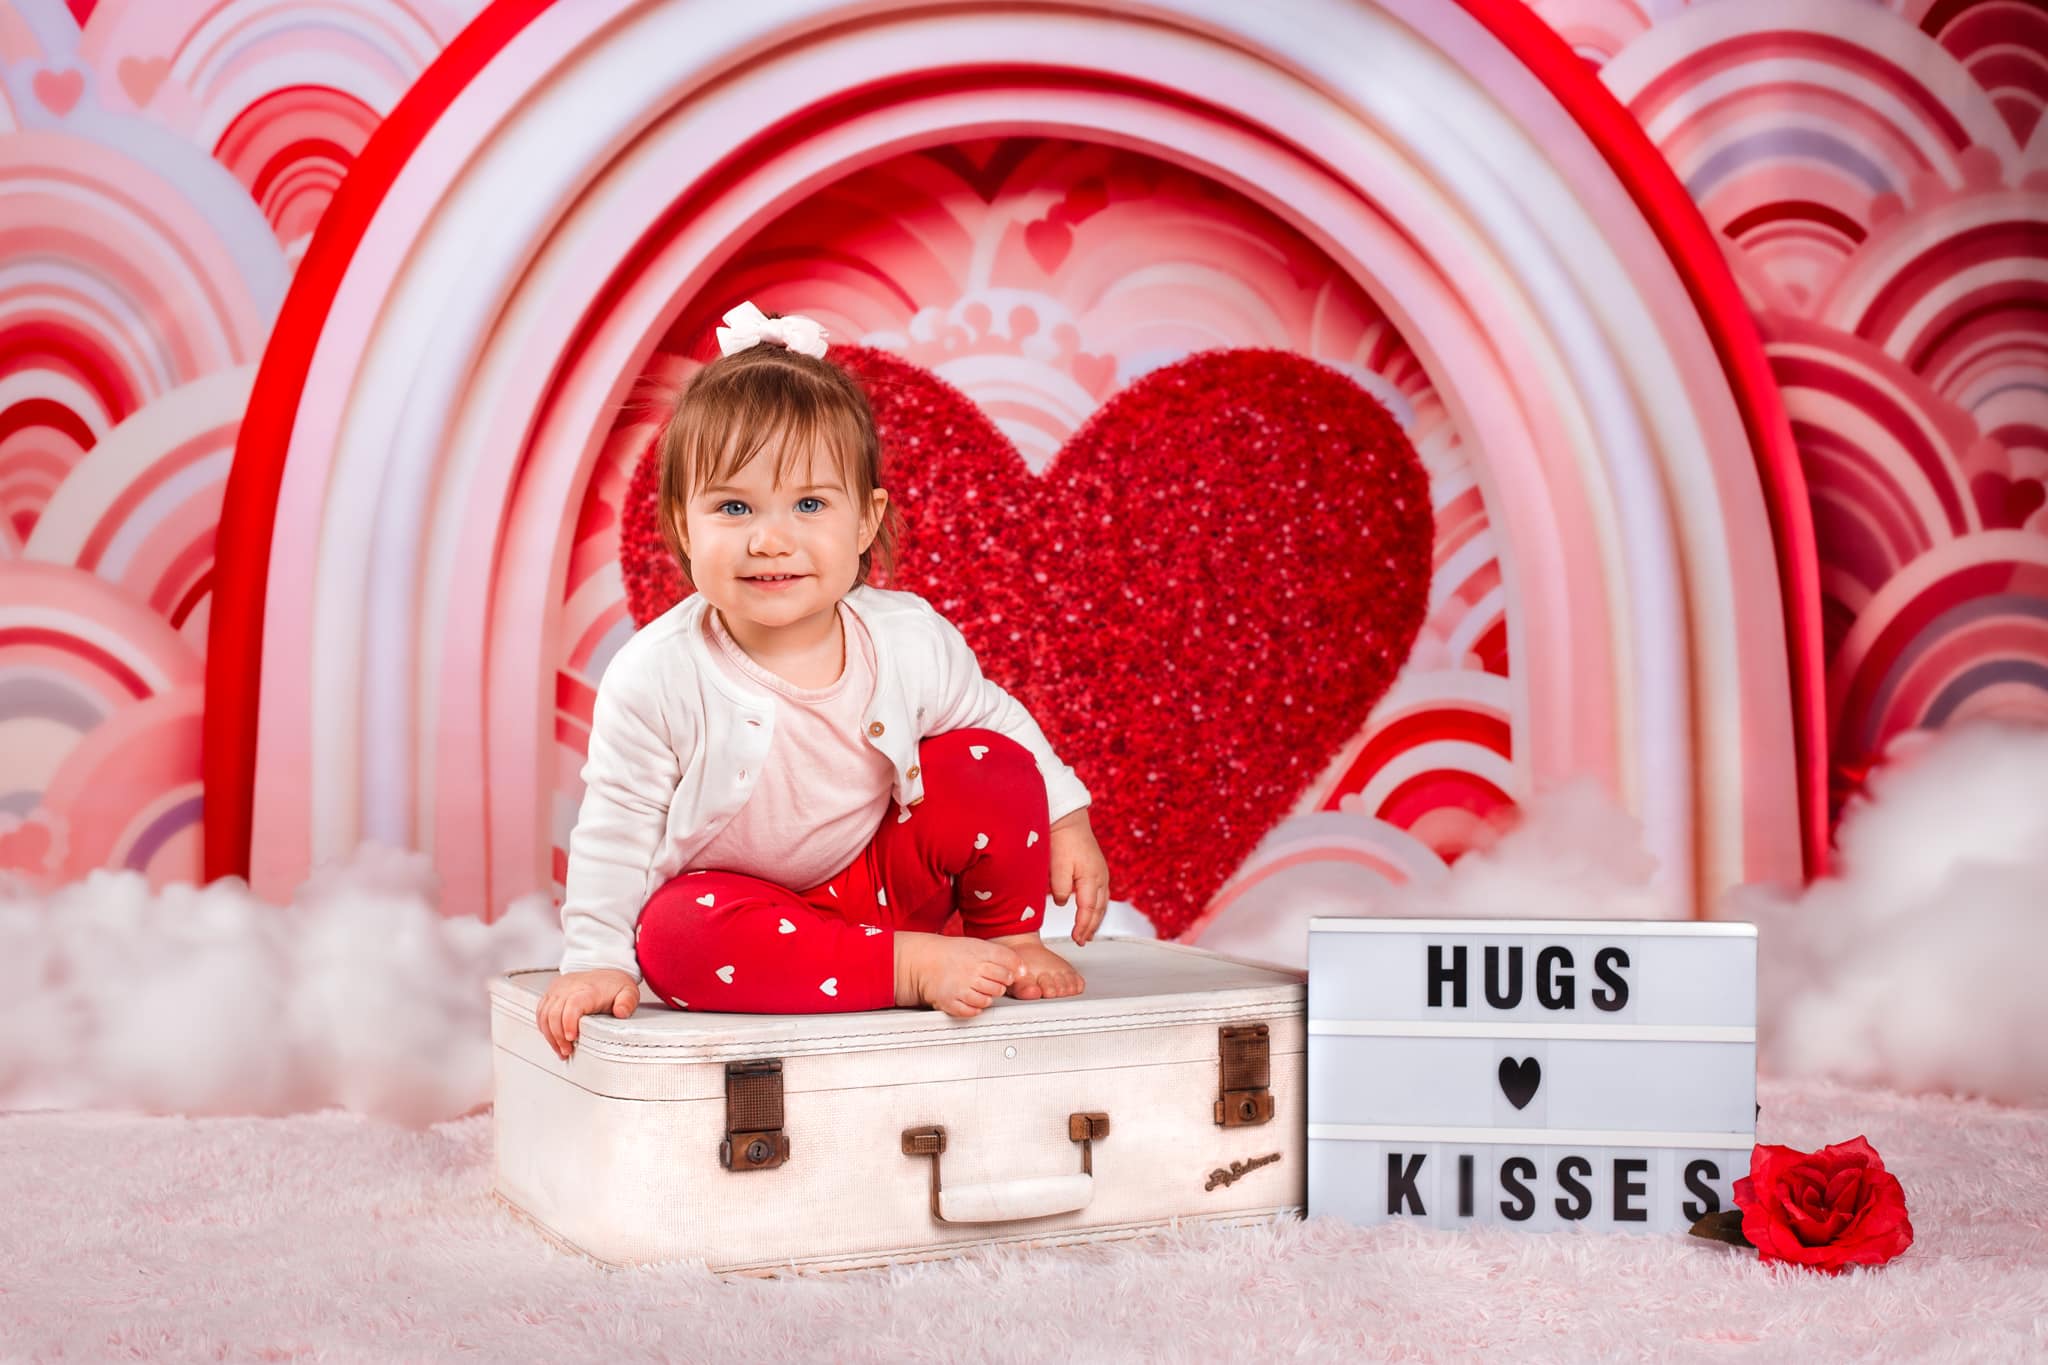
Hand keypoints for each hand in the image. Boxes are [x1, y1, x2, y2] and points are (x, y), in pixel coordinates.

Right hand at [538, 968, 639, 1057]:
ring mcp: (558, 990)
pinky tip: (553, 1039)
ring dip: (550, 1036)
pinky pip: (541, 1012)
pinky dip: (544, 1028)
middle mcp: (569, 987)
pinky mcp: (551, 993)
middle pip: (554, 1013)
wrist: (605, 970)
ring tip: (561, 1050)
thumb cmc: (614, 985)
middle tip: (567, 1051)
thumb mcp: (629, 992)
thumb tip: (621, 1012)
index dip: (569, 1023)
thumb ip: (627, 1003)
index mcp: (588, 989)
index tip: (572, 1039)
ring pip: (544, 1015)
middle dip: (558, 1036)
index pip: (573, 1005)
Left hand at [1048, 808, 1109, 945]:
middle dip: (1091, 928)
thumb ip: (1060, 888)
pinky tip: (1091, 912)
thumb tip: (1063, 903)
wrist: (1068, 819)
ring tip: (1087, 933)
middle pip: (1099, 910)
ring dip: (1095, 920)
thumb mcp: (1056, 865)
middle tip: (1081, 941)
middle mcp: (1101, 877)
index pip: (1089, 910)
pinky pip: (1101, 894)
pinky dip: (1097, 908)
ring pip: (1102, 903)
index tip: (1077, 938)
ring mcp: (1102, 873)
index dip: (1083, 927)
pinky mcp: (1098, 869)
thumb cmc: (1062, 838)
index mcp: (1091, 878)